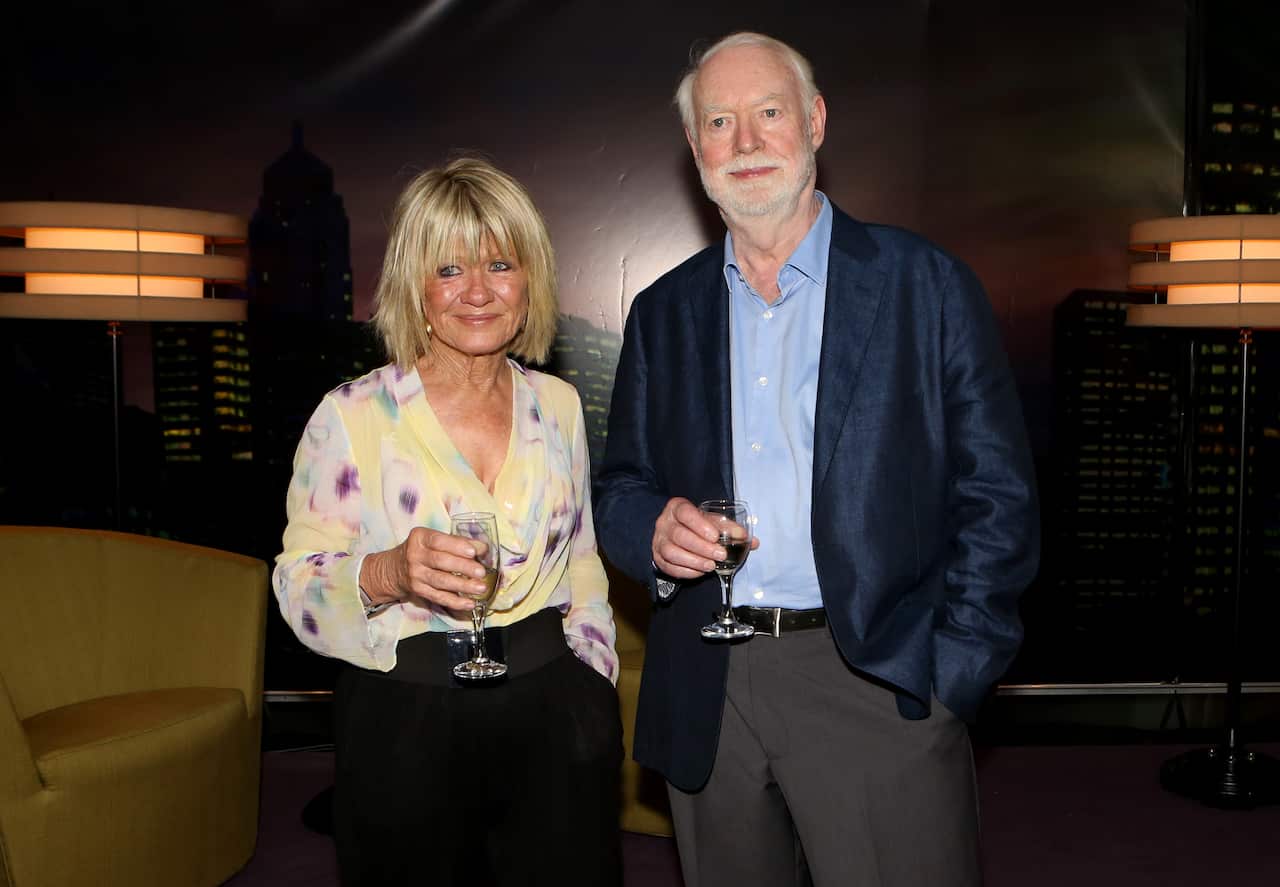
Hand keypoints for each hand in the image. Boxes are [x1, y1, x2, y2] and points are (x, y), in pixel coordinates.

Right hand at [362, 527, 488, 611]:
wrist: (395, 568)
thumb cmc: (423, 550)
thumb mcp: (434, 540)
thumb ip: (458, 542)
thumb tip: (483, 548)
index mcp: (420, 538)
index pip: (439, 541)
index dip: (456, 546)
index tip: (473, 552)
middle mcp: (415, 555)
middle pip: (441, 562)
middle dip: (463, 567)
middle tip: (481, 572)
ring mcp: (415, 575)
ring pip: (440, 581)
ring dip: (462, 586)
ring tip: (480, 588)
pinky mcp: (418, 590)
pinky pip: (438, 597)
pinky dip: (455, 602)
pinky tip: (469, 603)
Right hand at [651, 497, 758, 579]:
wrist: (677, 532)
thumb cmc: (697, 525)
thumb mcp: (712, 521)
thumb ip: (730, 529)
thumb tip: (752, 542)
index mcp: (678, 507)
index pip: (685, 513)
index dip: (700, 524)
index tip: (715, 536)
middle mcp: (664, 523)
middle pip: (679, 535)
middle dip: (702, 547)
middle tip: (721, 555)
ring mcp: (658, 541)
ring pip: (671, 552)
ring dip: (694, 561)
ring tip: (711, 566)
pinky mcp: (657, 557)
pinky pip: (669, 566)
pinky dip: (686, 571)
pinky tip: (700, 571)